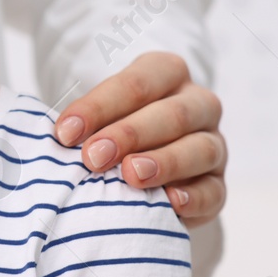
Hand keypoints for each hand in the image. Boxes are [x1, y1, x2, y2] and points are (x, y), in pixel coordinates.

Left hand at [53, 52, 225, 228]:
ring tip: (130, 176)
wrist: (145, 160)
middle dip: (129, 135)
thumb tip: (59, 141)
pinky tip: (170, 203)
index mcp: (167, 73)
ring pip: (200, 149)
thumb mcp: (102, 114)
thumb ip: (88, 124)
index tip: (65, 133)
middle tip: (94, 157)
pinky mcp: (218, 184)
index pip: (136, 84)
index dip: (99, 107)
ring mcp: (213, 144)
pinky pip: (214, 191)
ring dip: (164, 163)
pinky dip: (194, 198)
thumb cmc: (113, 129)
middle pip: (172, 114)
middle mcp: (197, 104)